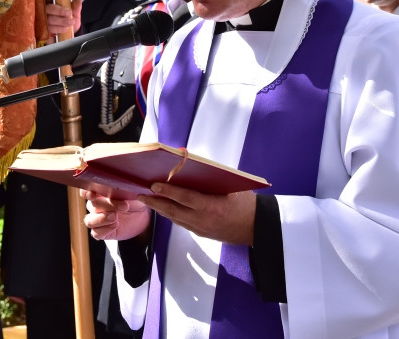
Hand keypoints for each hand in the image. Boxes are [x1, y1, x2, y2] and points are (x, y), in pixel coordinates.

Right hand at [45, 0, 81, 35]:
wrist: (70, 31)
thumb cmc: (69, 18)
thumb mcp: (74, 12)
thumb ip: (75, 6)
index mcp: (51, 2)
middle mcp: (45, 10)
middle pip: (48, 8)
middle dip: (59, 11)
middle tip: (69, 13)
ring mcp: (43, 20)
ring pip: (48, 19)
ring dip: (60, 21)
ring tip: (71, 22)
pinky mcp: (45, 29)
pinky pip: (49, 29)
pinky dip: (58, 28)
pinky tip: (65, 28)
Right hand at [83, 190, 150, 240]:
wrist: (142, 216)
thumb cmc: (134, 201)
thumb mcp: (131, 192)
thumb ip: (122, 188)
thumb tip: (121, 183)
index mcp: (99, 193)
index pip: (85, 192)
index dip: (86, 193)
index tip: (93, 194)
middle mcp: (95, 206)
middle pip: (92, 205)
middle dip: (108, 205)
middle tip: (124, 205)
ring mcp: (98, 220)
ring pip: (90, 221)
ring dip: (102, 219)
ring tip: (115, 217)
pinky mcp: (102, 232)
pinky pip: (96, 233)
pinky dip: (105, 229)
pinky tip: (116, 225)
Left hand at [138, 183, 256, 245]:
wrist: (257, 227)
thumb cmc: (246, 203)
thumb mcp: (230, 187)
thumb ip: (210, 179)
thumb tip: (190, 165)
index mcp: (211, 206)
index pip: (184, 198)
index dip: (167, 192)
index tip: (153, 186)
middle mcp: (203, 220)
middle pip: (173, 211)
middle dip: (155, 203)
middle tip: (140, 195)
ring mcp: (201, 229)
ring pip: (175, 219)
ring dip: (160, 209)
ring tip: (148, 201)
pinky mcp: (202, 234)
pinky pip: (182, 223)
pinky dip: (171, 215)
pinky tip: (165, 209)